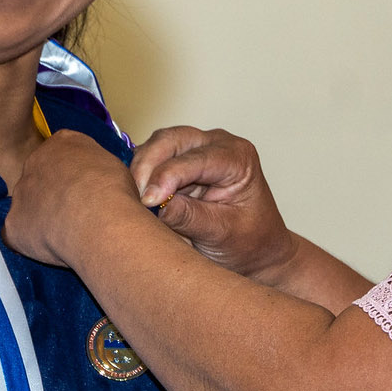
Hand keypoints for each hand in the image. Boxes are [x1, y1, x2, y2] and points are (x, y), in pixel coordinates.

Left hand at [4, 129, 143, 266]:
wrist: (99, 220)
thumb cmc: (114, 191)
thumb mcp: (113, 167)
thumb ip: (94, 170)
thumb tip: (94, 184)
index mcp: (62, 143)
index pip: (62, 154)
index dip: (74, 175)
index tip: (86, 189)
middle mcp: (35, 162)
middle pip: (40, 178)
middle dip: (54, 195)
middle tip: (76, 214)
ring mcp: (20, 193)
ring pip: (28, 207)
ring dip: (43, 219)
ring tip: (68, 235)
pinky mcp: (13, 224)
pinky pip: (19, 235)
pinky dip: (32, 242)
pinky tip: (53, 248)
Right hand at [130, 126, 297, 281]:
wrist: (255, 250)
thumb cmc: (249, 242)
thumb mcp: (223, 234)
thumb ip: (191, 218)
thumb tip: (156, 205)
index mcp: (237, 157)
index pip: (196, 158)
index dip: (168, 176)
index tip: (149, 201)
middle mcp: (216, 144)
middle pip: (171, 140)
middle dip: (148, 166)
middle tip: (135, 199)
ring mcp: (195, 149)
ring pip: (155, 145)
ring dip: (141, 170)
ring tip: (136, 201)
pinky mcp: (178, 161)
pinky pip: (151, 159)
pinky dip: (140, 175)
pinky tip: (136, 198)